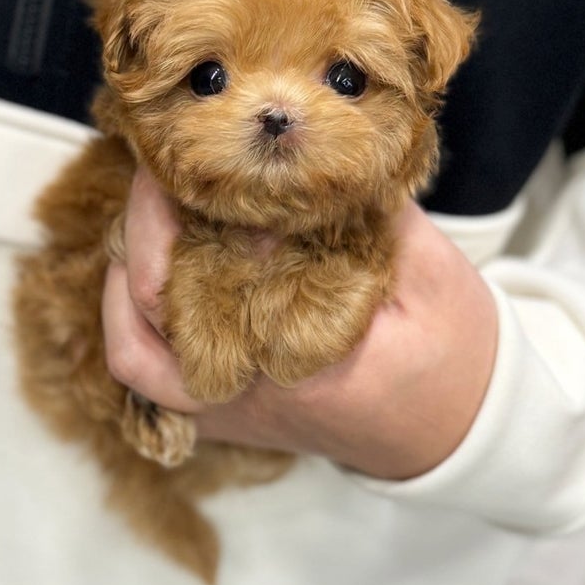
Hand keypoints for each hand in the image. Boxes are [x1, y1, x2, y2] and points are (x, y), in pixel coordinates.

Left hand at [104, 167, 498, 480]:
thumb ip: (360, 219)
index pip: (201, 286)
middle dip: (136, 240)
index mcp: (304, 363)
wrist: (459, 431)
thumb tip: (293, 153)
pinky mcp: (230, 412)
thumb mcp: (428, 271)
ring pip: (134, 357)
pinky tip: (161, 265)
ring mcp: (233, 412)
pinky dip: (142, 318)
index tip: (171, 162)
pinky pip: (154, 375)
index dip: (168, 220)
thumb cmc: (453, 352)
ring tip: (146, 220)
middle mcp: (252, 397)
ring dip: (125, 285)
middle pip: (143, 327)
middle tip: (154, 177)